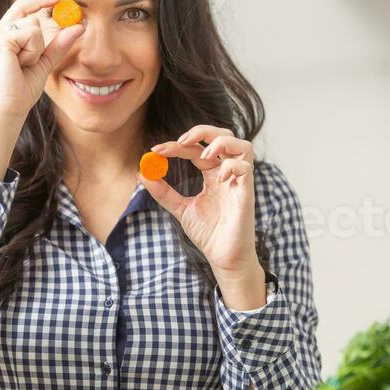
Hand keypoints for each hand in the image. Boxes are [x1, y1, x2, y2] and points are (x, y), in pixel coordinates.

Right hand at [0, 0, 84, 121]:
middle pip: (29, 14)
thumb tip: (79, 26)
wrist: (7, 111)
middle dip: (39, 38)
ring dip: (37, 49)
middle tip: (31, 58)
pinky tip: (20, 66)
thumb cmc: (20, 93)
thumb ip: (58, 44)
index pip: (21, 8)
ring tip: (22, 67)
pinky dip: (33, 52)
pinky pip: (31, 34)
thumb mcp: (43, 63)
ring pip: (33, 25)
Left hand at [139, 124, 259, 278]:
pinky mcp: (247, 193)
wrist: (223, 257)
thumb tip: (142, 173)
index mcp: (212, 174)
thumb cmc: (208, 234)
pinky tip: (220, 178)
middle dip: (203, 131)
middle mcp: (227, 173)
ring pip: (242, 145)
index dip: (176, 145)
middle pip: (223, 136)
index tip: (156, 149)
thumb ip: (163, 192)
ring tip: (202, 155)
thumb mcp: (180, 209)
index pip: (196, 149)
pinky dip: (232, 165)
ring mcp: (239, 181)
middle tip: (181, 141)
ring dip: (221, 143)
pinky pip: (246, 168)